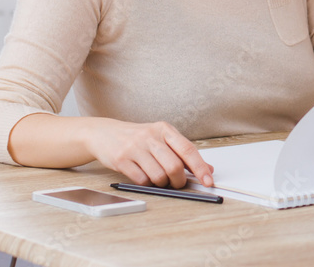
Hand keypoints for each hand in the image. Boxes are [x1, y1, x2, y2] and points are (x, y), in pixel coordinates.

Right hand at [86, 118, 213, 188]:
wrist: (105, 133)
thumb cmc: (138, 138)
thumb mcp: (162, 138)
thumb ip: (183, 153)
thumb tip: (208, 169)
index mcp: (165, 129)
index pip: (188, 150)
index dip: (200, 168)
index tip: (208, 181)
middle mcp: (151, 137)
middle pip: (174, 166)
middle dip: (179, 180)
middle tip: (177, 183)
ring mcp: (135, 148)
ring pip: (159, 176)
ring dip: (162, 183)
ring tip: (158, 178)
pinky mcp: (121, 160)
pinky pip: (141, 180)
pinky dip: (147, 183)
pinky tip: (144, 176)